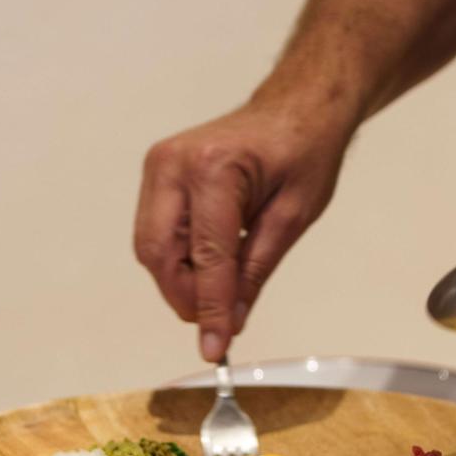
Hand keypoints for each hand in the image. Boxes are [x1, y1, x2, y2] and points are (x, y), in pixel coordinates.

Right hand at [135, 103, 349, 360]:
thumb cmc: (303, 151)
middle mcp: (175, 162)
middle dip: (186, 295)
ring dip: (181, 279)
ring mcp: (159, 164)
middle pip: (158, 253)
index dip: (210, 307)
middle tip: (219, 321)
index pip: (206, 255)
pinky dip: (178, 259)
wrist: (295, 108)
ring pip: (151, 247)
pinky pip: (155, 232)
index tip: (215, 347)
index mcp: (217, 168)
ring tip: (223, 285)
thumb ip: (255, 271)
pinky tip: (211, 262)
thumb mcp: (293, 217)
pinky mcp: (156, 173)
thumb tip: (229, 321)